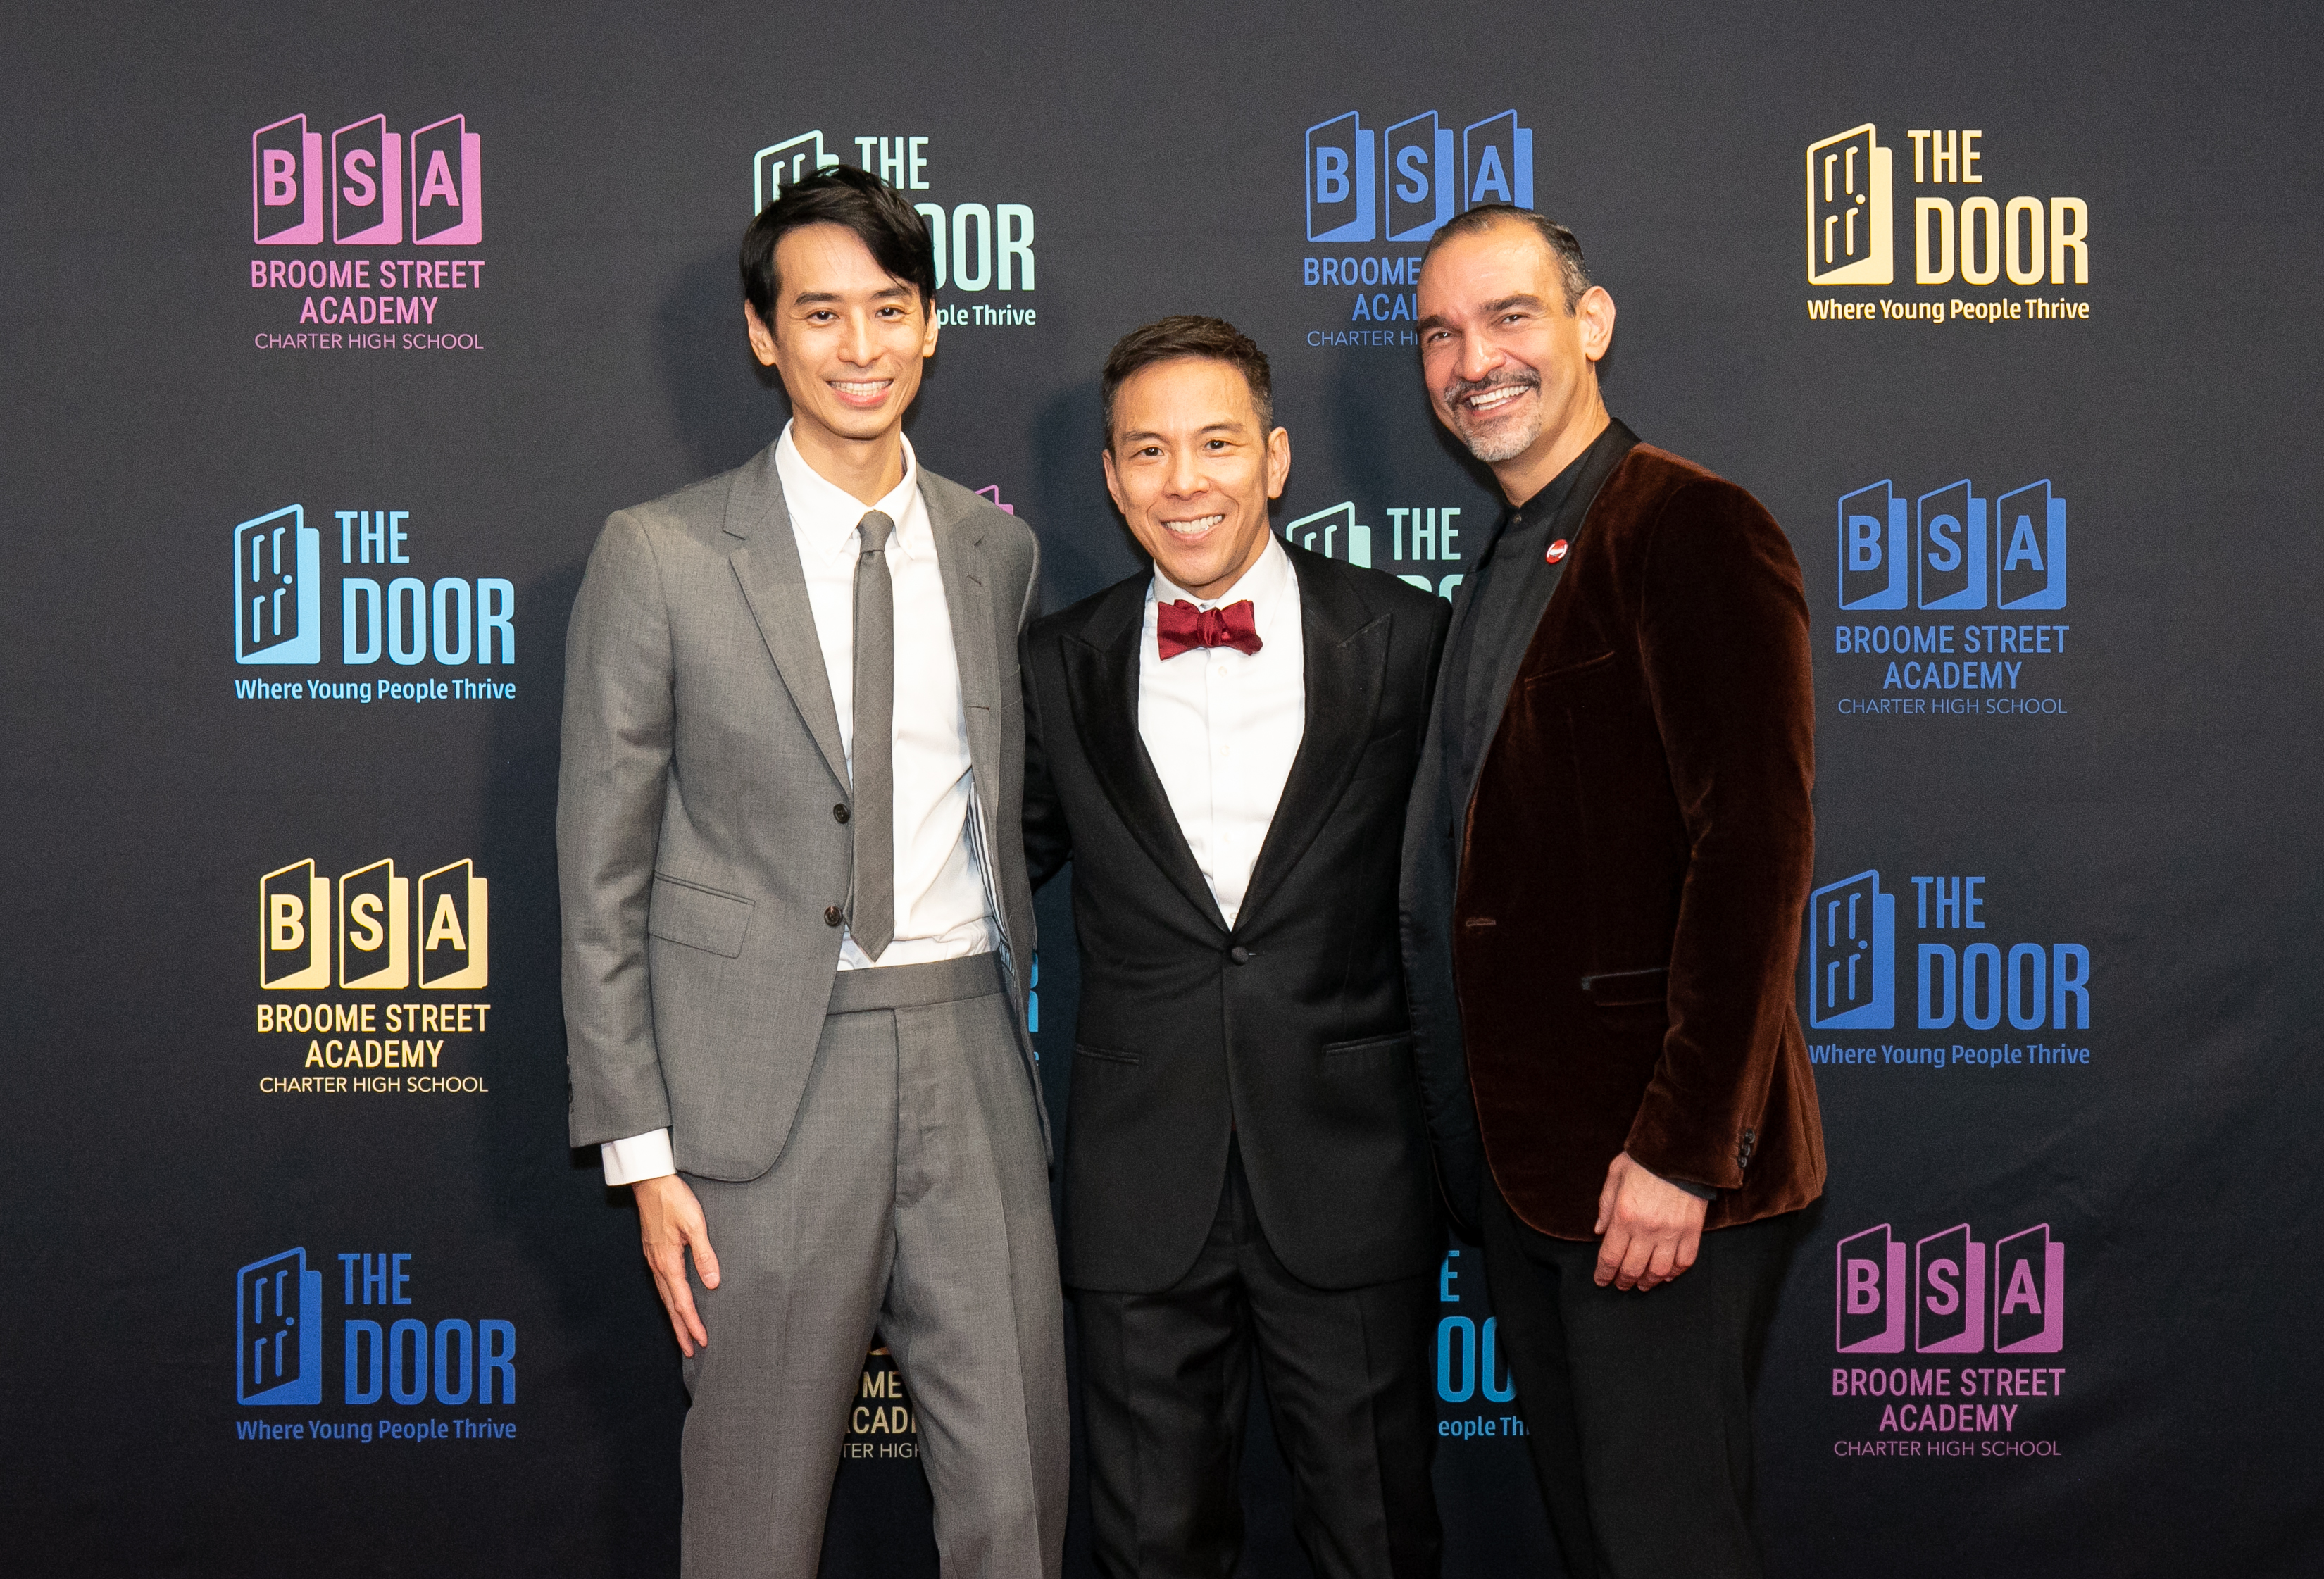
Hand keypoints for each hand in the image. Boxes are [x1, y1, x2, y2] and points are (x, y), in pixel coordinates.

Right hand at [634, 1174, 718, 1354]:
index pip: (683, 1301)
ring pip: (665, 1296)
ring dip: (675, 1317)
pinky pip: (662, 1284)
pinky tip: (674, 1302)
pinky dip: (670, 1300)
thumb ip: (704, 1254)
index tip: (702, 1341)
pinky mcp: (654, 1252)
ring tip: (683, 1334)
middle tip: (690, 1351)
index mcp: (668, 1262)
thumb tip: (713, 1283)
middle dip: (681, 1329)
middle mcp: (658, 1265)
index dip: (693, 1323)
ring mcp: (654, 1259)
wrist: (650, 1181)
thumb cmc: (673, 1199)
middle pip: (671, 1305)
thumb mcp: (695, 1224)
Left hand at [1592, 1151, 1706, 1291]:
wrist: (1681, 1149)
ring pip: (1659, 1271)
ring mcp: (1672, 1232)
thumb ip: (1605, 1206)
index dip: (1604, 1274)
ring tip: (1642, 1284)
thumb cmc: (1644, 1160)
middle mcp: (1647, 1229)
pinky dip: (1675, 1273)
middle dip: (1623, 1281)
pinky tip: (1666, 1274)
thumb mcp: (1615, 1175)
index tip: (1601, 1280)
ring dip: (1649, 1282)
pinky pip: (1685, 1261)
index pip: (1610, 1257)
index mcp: (1624, 1216)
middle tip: (1620, 1285)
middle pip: (1633, 1269)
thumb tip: (1599, 1231)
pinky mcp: (1692, 1230)